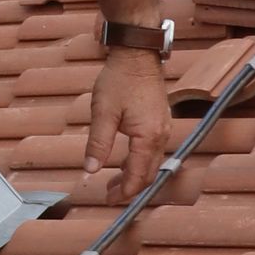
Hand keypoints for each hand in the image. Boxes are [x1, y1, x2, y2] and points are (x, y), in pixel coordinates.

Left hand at [82, 46, 173, 204]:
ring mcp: (164, 128)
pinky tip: (125, 161)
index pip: (138, 175)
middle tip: (109, 195)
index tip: (109, 200)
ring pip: (152, 163)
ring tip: (114, 181)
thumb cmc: (119, 80)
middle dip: (129, 188)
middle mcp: (161, 135)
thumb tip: (90, 170)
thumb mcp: (103, 113)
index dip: (124, 192)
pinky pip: (154, 150)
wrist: (137, 54)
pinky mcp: (161, 121)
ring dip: (134, 175)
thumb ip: (98, 144)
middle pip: (148, 173)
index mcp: (148, 137)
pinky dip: (140, 162)